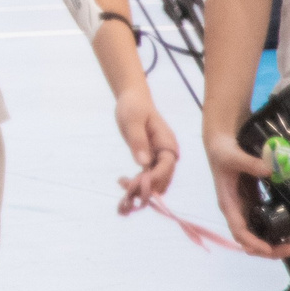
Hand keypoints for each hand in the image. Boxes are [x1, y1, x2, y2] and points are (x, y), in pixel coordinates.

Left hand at [112, 85, 179, 213]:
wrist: (133, 100)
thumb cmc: (133, 107)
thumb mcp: (132, 120)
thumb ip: (138, 140)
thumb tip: (143, 162)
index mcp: (167, 142)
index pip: (167, 166)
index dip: (155, 179)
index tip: (138, 186)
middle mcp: (168, 153)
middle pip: (163, 178)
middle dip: (147, 188)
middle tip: (124, 190)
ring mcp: (160, 158)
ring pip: (156, 181)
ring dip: (142, 189)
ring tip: (121, 186)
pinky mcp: (151, 160)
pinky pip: (148, 177)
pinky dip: (138, 183)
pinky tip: (122, 182)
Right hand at [205, 125, 289, 259]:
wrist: (220, 145)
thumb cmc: (223, 153)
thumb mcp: (233, 156)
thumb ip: (250, 163)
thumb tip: (271, 170)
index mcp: (229, 204)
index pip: (239, 231)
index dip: (253, 242)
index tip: (270, 248)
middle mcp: (236, 211)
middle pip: (248, 240)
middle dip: (268, 249)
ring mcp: (245, 209)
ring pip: (256, 235)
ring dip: (273, 243)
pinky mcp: (253, 204)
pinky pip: (263, 224)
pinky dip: (275, 231)